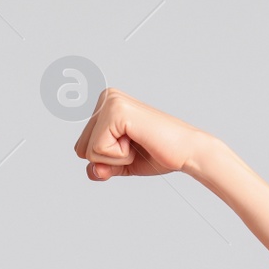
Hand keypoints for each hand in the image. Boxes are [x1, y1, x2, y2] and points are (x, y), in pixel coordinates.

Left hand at [72, 89, 215, 179]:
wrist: (187, 152)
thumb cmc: (157, 154)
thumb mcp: (120, 164)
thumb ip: (100, 168)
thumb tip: (93, 171)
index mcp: (104, 106)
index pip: (81, 148)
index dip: (106, 160)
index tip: (132, 146)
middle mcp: (105, 97)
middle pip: (81, 149)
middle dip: (109, 159)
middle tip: (137, 145)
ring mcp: (110, 101)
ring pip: (88, 151)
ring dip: (115, 157)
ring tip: (138, 142)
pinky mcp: (115, 111)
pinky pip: (98, 150)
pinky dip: (119, 155)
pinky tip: (138, 140)